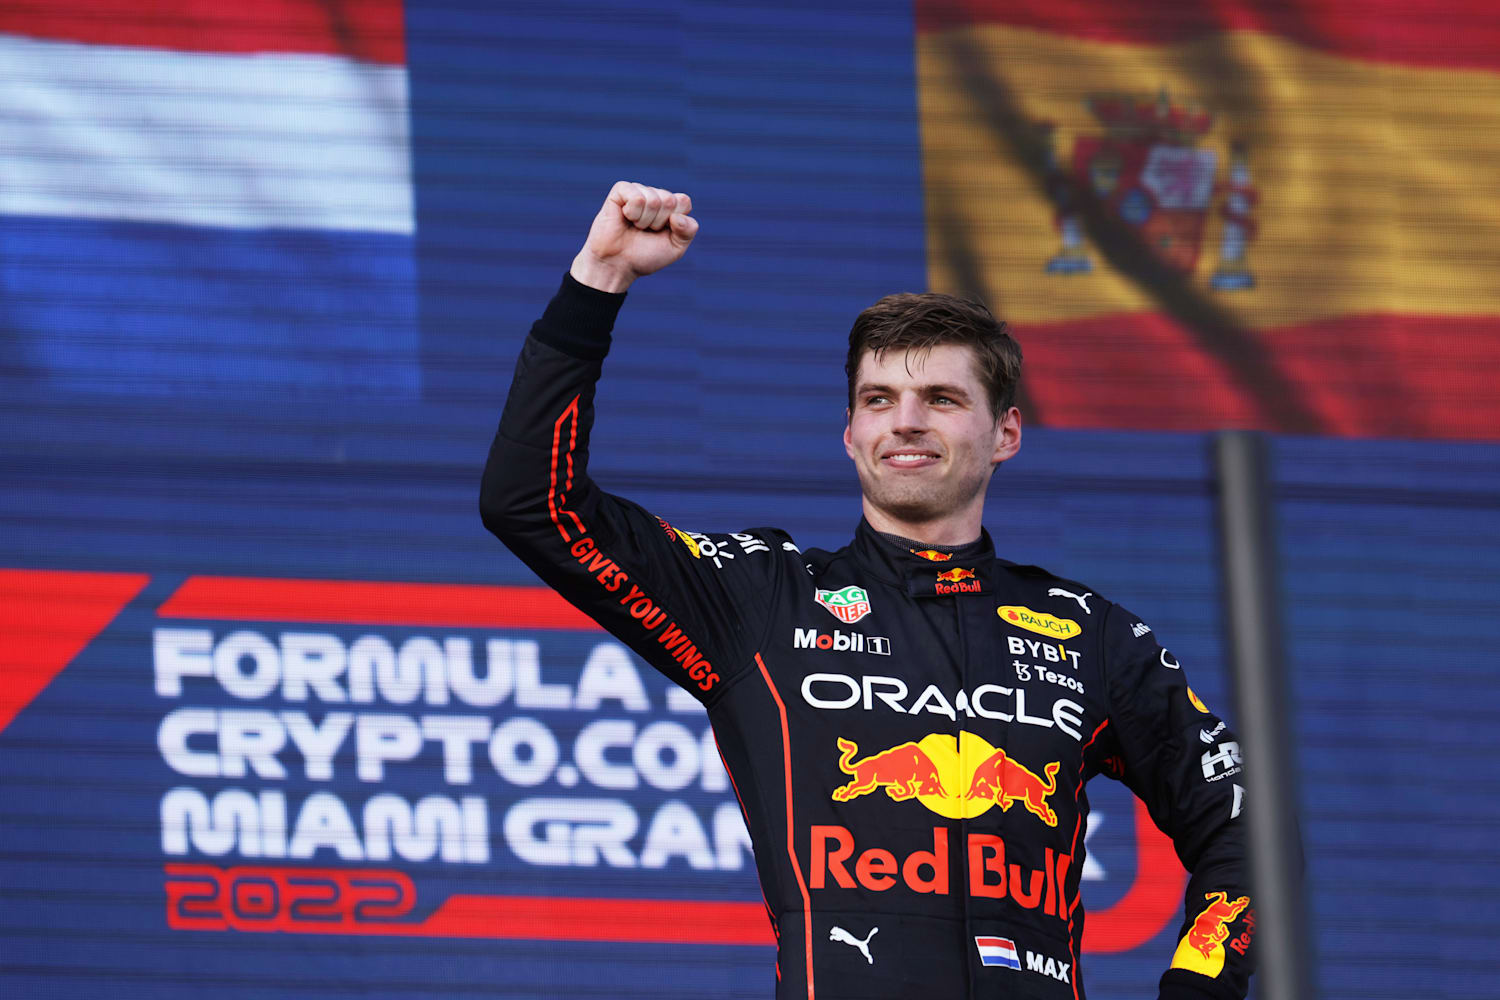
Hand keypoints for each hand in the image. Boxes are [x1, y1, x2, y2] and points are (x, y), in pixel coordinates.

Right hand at [570, 181, 697, 292]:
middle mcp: (655, 195)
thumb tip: (677, 216)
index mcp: (670, 207)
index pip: (684, 201)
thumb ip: (688, 231)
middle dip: (659, 223)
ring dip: (644, 221)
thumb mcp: (676, 248)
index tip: (663, 233)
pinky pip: (636, 197)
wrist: (618, 265)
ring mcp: (638, 191)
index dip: (676, 222)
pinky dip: (632, 213)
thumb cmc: (645, 256)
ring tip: (634, 227)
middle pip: (669, 200)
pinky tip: (625, 217)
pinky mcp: (620, 190)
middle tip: (646, 231)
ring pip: (653, 200)